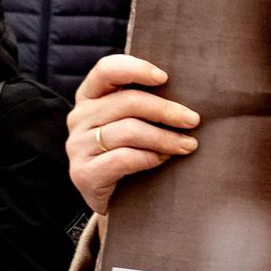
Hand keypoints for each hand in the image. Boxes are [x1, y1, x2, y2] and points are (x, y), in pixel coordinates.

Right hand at [66, 54, 200, 217]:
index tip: (165, 78)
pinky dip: (150, 157)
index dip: (136, 68)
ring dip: (165, 137)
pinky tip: (164, 159)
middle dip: (166, 110)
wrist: (114, 202)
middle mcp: (79, 117)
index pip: (106, 69)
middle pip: (127, 102)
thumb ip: (145, 103)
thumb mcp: (132, 122)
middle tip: (193, 120)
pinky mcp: (83, 173)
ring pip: (129, 131)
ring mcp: (77, 146)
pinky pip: (123, 158)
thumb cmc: (130, 153)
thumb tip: (187, 88)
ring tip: (187, 145)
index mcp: (90, 96)